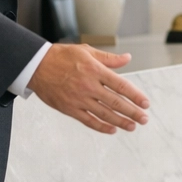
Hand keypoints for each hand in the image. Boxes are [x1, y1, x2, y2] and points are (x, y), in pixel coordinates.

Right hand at [28, 44, 149, 134]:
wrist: (36, 66)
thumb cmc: (61, 56)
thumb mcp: (86, 51)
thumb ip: (108, 58)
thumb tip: (127, 58)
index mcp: (94, 70)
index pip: (121, 85)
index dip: (135, 96)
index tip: (145, 103)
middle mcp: (88, 86)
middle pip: (116, 102)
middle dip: (132, 112)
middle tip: (144, 119)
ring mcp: (78, 99)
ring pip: (104, 114)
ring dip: (120, 122)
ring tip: (132, 126)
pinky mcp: (69, 108)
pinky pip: (88, 121)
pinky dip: (101, 127)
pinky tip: (112, 130)